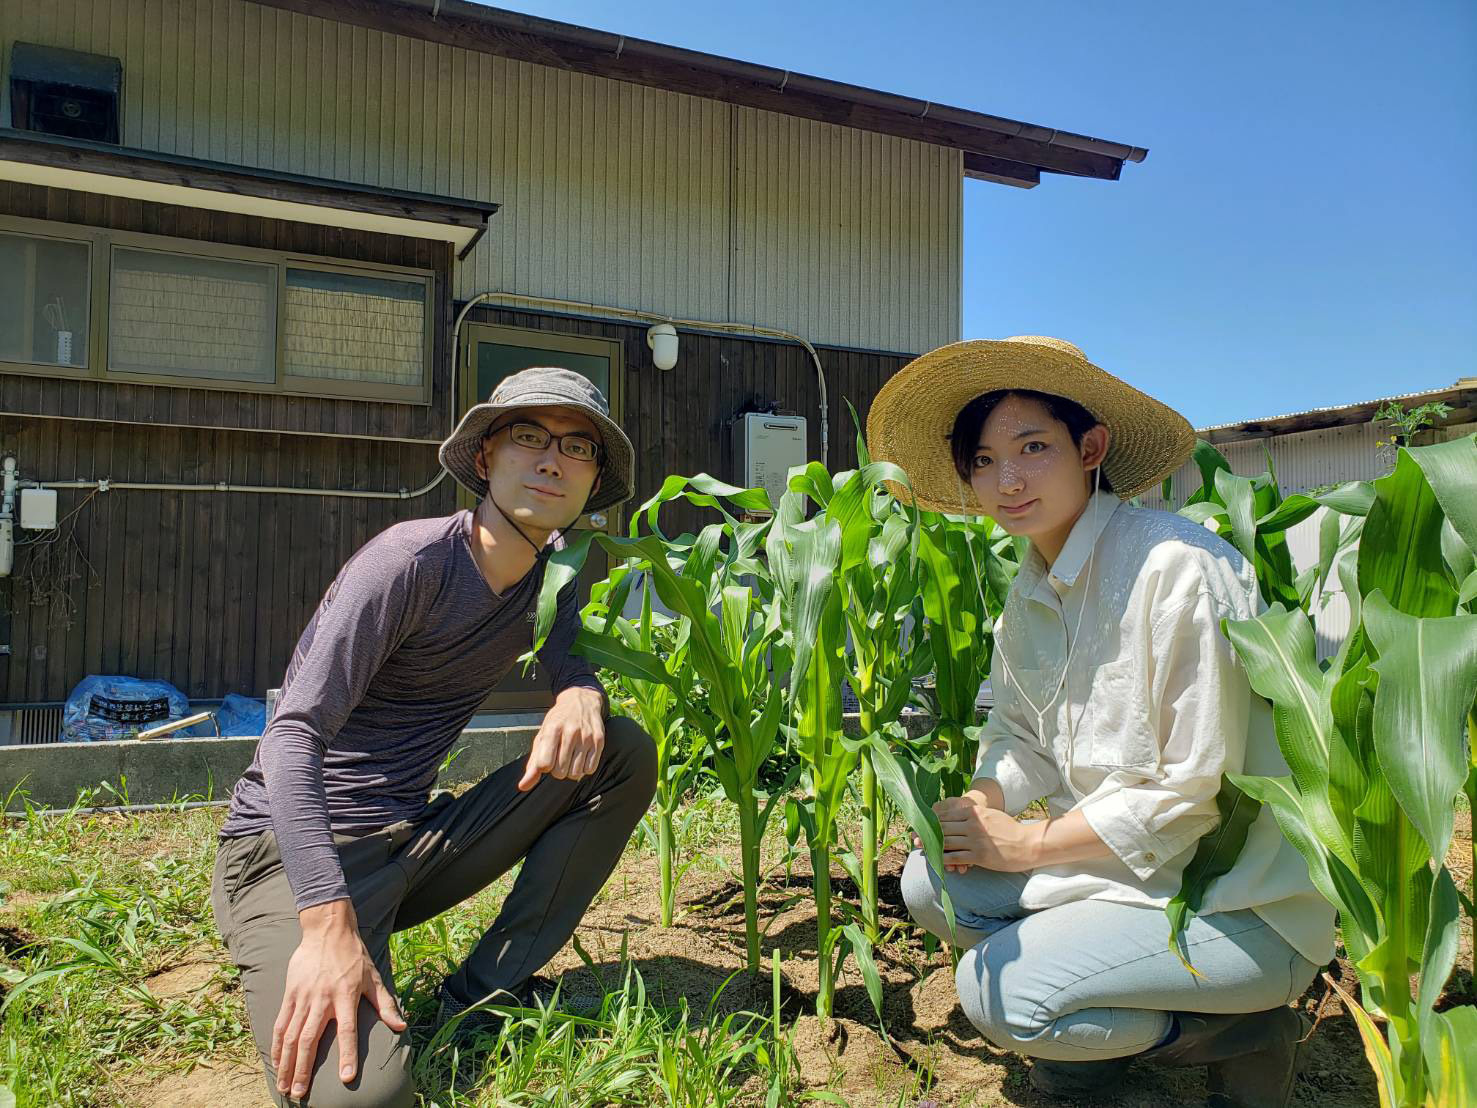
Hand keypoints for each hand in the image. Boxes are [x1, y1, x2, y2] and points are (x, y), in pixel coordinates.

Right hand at [271, 900, 405, 1099]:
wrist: (327, 930)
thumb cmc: (354, 955)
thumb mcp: (373, 977)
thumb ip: (385, 1004)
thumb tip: (401, 1026)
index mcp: (346, 996)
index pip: (348, 1030)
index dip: (348, 1054)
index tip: (346, 1078)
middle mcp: (322, 999)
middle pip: (309, 1040)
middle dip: (304, 1069)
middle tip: (301, 1094)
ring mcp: (303, 997)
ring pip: (290, 1036)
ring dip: (286, 1064)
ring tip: (286, 1086)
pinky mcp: (289, 994)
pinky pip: (279, 1024)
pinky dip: (276, 1046)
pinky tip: (275, 1063)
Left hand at [518, 686, 605, 790]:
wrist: (581, 701)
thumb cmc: (558, 722)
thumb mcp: (542, 737)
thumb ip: (532, 764)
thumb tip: (523, 786)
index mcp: (552, 729)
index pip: (545, 763)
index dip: (545, 766)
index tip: (547, 759)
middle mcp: (570, 732)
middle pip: (560, 772)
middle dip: (558, 770)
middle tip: (559, 758)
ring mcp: (586, 736)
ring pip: (576, 773)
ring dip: (571, 771)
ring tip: (570, 758)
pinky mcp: (599, 740)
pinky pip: (590, 769)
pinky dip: (584, 769)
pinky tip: (581, 758)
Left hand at [913, 779, 1008, 872]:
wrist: (1027, 844)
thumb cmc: (1009, 830)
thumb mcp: (990, 815)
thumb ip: (973, 815)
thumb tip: (955, 818)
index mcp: (974, 812)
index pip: (946, 815)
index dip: (931, 822)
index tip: (921, 826)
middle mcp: (973, 824)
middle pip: (942, 828)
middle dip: (927, 834)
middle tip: (915, 839)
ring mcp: (975, 840)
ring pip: (946, 842)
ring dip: (932, 847)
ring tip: (923, 850)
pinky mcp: (979, 856)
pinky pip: (955, 857)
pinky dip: (943, 859)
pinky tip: (936, 861)